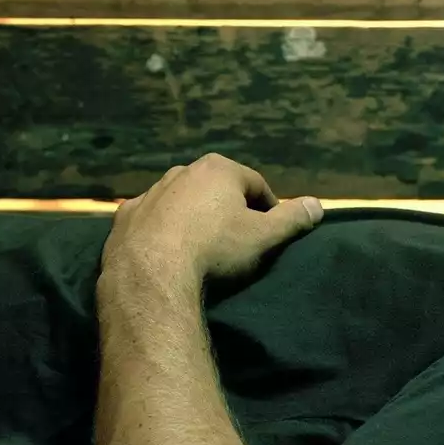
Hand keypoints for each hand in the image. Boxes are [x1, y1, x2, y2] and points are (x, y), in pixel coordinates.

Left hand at [103, 153, 322, 286]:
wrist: (152, 275)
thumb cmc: (215, 251)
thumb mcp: (264, 238)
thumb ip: (292, 219)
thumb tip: (318, 205)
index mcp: (218, 169)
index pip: (255, 185)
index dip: (268, 209)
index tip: (271, 233)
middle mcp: (181, 172)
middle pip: (216, 190)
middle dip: (228, 212)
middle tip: (238, 244)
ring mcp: (149, 194)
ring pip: (181, 204)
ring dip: (194, 220)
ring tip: (202, 251)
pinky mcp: (125, 218)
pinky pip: (152, 222)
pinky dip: (163, 234)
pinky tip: (169, 256)